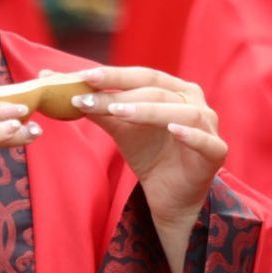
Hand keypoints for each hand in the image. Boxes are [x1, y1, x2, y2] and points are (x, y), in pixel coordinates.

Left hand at [65, 66, 227, 272]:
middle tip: (91, 93)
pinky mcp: (216, 152)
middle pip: (158, 90)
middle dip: (123, 92)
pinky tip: (173, 130)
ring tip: (118, 112)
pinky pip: (205, 141)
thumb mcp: (121, 129)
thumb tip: (55, 82)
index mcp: (174, 89)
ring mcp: (209, 125)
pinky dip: (191, 134)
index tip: (82, 77)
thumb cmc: (150, 155)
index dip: (113, 75)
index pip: (142, 76)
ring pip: (180, 111)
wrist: (170, 197)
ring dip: (148, 110)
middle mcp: (194, 101)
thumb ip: (98, 107)